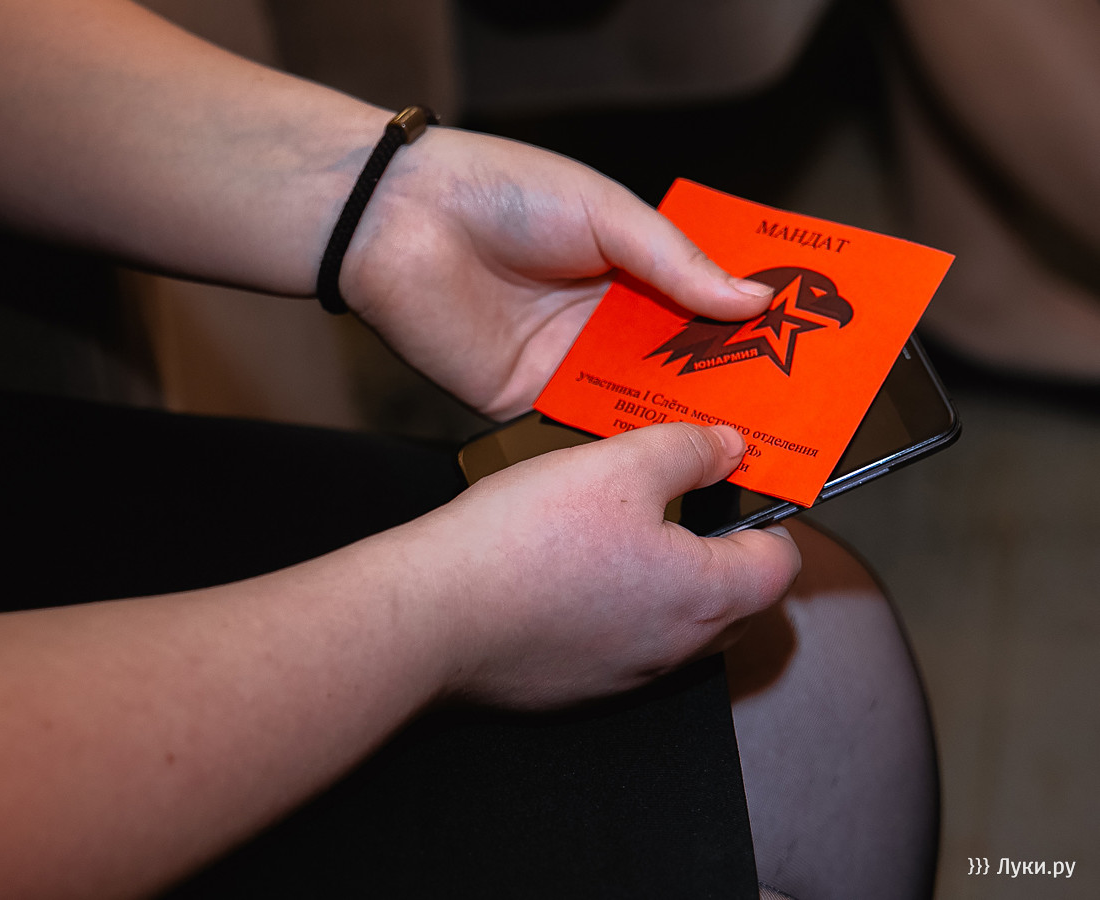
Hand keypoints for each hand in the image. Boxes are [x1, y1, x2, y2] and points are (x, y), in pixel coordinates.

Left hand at [340, 128, 774, 419]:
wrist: (403, 221)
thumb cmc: (502, 192)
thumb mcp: (608, 213)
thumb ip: (678, 264)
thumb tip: (754, 298)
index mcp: (626, 268)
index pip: (701, 308)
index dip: (747, 332)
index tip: (800, 353)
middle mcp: (601, 322)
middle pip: (678, 364)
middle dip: (728, 388)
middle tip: (788, 417)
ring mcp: (565, 363)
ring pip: (639, 403)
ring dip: (685, 423)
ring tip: (750, 446)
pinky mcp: (527, 399)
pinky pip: (584, 427)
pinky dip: (626, 444)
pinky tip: (674, 461)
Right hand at [411, 421, 800, 709]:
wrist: (435, 615)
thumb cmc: (526, 541)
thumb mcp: (619, 464)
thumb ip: (687, 451)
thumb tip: (729, 449)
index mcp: (704, 596)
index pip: (779, 566)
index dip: (768, 519)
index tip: (738, 487)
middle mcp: (676, 650)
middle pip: (735, 604)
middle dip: (722, 554)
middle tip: (681, 504)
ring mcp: (627, 678)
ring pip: (675, 627)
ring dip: (665, 584)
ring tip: (616, 533)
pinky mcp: (577, 689)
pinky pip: (621, 647)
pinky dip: (614, 612)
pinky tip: (568, 575)